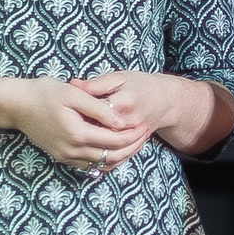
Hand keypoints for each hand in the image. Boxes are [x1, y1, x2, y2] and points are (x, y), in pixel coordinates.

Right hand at [0, 77, 143, 174]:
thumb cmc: (43, 93)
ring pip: (102, 164)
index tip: (145, 124)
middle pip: (112, 155)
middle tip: (145, 134)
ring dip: (121, 155)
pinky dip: (106, 160)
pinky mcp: (62, 157)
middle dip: (132, 146)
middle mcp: (72, 150)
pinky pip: (90, 165)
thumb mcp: (73, 94)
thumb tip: (121, 121)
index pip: (115, 140)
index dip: (133, 134)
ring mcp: (66, 156)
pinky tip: (115, 149)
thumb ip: (98, 108)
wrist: (16, 105)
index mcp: (77, 133)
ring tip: (135, 142)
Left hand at [74, 68, 191, 165]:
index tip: (69, 108)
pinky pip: (117, 157)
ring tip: (78, 136)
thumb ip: (96, 83)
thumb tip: (73, 84)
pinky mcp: (134, 145)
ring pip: (109, 147)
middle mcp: (131, 121)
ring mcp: (134, 136)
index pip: (97, 111)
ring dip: (91, 145)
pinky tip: (90, 148)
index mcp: (126, 101)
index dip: (81, 111)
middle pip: (101, 132)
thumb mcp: (119, 77)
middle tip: (70, 123)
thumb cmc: (140, 85)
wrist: (164, 102)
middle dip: (84, 130)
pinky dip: (102, 156)